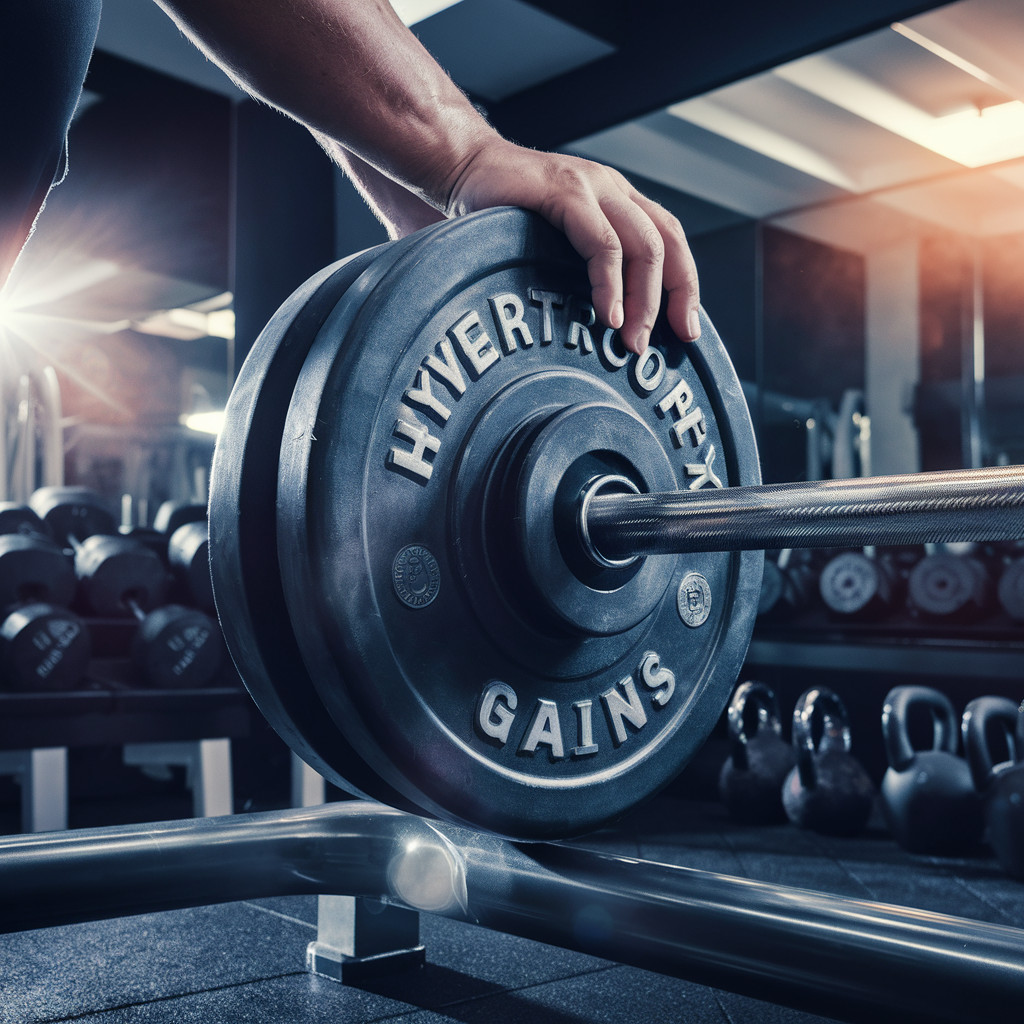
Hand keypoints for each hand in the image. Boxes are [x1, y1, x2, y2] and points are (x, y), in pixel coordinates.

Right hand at [444, 139, 700, 353]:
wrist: (460, 166)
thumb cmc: (501, 211)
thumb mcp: (554, 239)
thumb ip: (580, 266)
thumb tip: (604, 324)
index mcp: (617, 200)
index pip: (669, 240)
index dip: (684, 286)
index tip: (685, 331)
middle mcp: (612, 189)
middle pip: (666, 244)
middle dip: (671, 299)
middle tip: (661, 343)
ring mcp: (591, 186)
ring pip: (642, 245)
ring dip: (642, 300)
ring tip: (631, 339)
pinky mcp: (564, 192)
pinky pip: (601, 242)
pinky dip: (610, 283)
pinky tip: (607, 314)